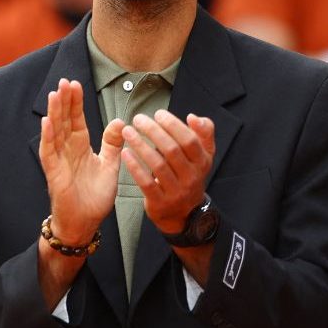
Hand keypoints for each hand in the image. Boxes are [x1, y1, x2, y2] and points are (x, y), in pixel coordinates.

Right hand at [38, 78, 125, 243]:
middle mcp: (67, 150)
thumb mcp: (109, 165)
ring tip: (54, 94)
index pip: (76, 119)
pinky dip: (47, 137)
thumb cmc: (94, 196)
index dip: (75, 102)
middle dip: (64, 101)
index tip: (75, 84)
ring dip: (54, 113)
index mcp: (80, 146)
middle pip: (63, 120)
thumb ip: (113, 144)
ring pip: (54, 132)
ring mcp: (58, 160)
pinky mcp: (53, 173)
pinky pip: (48, 152)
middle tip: (64, 81)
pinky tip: (47, 122)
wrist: (85, 222)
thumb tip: (121, 122)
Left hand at [121, 110, 215, 233]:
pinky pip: (146, 182)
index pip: (189, 140)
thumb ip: (203, 134)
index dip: (173, 125)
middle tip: (138, 119)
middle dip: (153, 131)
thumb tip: (193, 117)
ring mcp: (176, 191)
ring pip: (157, 164)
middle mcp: (191, 177)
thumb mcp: (202, 157)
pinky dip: (134, 166)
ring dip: (140, 145)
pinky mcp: (160, 202)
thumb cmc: (188, 176)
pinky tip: (125, 153)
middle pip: (172, 150)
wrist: (183, 214)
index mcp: (202, 162)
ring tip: (127, 131)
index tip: (158, 113)